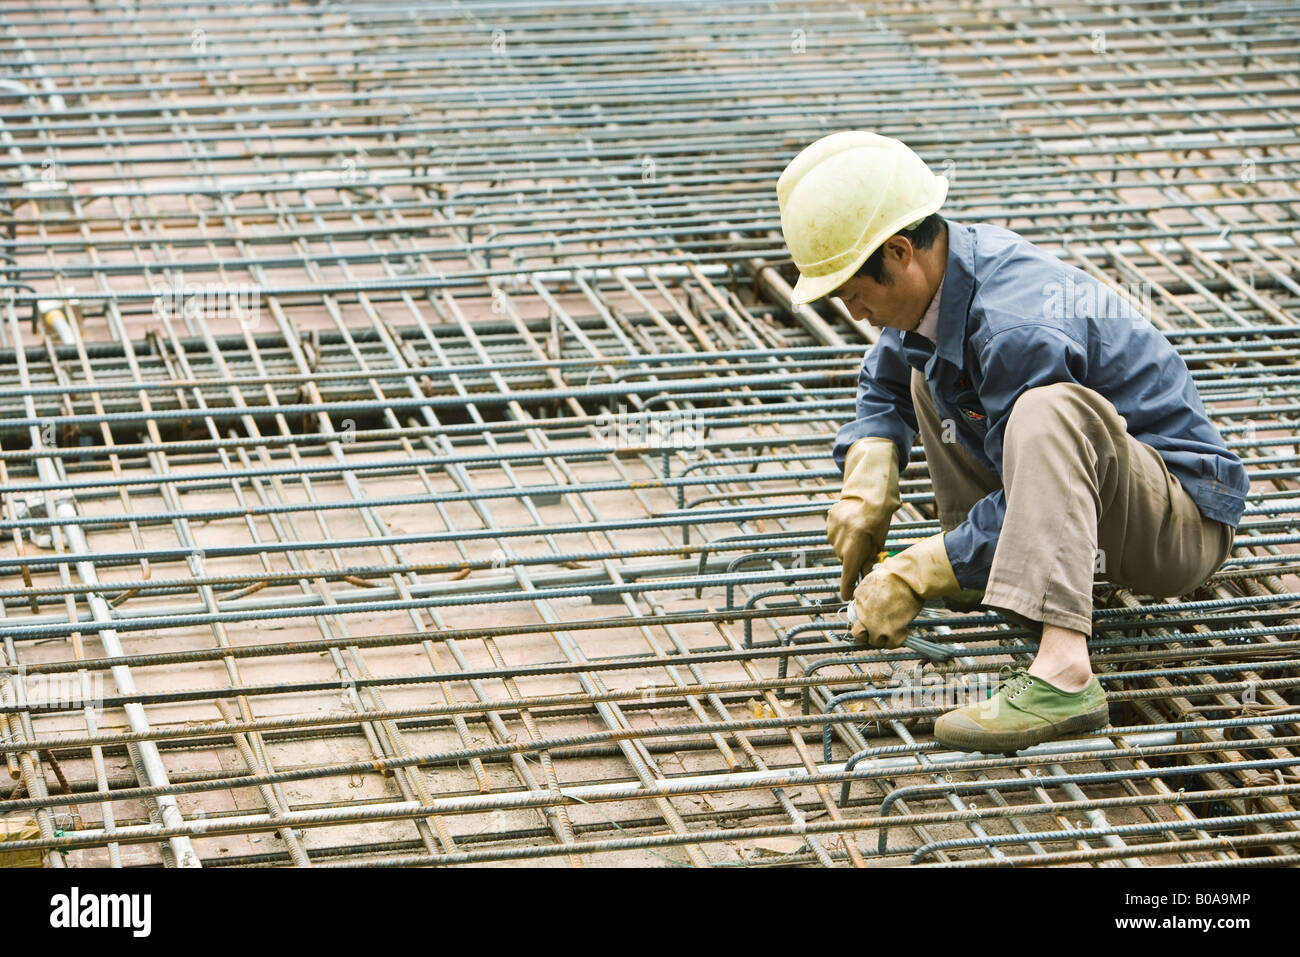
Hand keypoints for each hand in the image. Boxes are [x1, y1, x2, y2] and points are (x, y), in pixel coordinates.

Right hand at [828, 438, 899, 599]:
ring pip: (839, 548)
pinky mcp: (829, 521)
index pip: (849, 574)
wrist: (868, 492)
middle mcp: (842, 539)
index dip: (848, 587)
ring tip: (859, 531)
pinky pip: (834, 536)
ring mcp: (833, 530)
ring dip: (848, 545)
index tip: (847, 596)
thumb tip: (864, 575)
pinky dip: (842, 534)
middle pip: (845, 559)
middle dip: (854, 557)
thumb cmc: (879, 518)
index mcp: (856, 545)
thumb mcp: (879, 541)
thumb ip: (869, 558)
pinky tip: (850, 524)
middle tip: (865, 545)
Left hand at [848, 534, 960, 647]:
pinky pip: (891, 644)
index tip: (873, 618)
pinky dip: (896, 641)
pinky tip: (902, 632)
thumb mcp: (872, 579)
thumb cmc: (895, 574)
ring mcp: (876, 625)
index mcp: (858, 599)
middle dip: (868, 633)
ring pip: (874, 641)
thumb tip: (870, 599)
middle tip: (879, 630)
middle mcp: (863, 614)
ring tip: (892, 632)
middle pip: (859, 634)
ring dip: (882, 638)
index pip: (856, 615)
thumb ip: (868, 592)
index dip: (865, 618)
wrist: (908, 578)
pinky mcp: (891, 631)